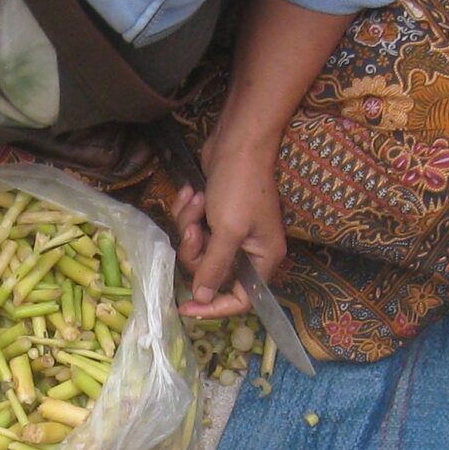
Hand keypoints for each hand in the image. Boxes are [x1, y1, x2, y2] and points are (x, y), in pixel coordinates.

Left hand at [173, 133, 286, 320]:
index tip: (185, 308)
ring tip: (196, 200)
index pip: (241, 299)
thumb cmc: (240, 186)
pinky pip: (194, 228)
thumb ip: (214, 268)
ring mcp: (232, 233)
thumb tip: (203, 299)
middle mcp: (250, 251)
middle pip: (212, 273)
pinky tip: (191, 192)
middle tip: (194, 228)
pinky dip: (187, 212)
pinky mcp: (215, 217)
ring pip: (198, 249)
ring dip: (189, 225)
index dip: (214, 308)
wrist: (238, 141)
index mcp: (263, 259)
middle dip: (195, 250)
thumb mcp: (227, 231)